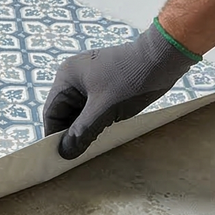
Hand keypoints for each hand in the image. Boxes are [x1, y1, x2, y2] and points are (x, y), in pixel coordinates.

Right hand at [43, 23, 197, 159]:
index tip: (60, 156)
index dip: (54, 134)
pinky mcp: (104, 81)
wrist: (163, 59)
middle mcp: (73, 75)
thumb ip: (82, 132)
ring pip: (79, 110)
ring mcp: (89, 77)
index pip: (51, 112)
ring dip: (84, 126)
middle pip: (64, 111)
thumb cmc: (131, 80)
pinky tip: (103, 131)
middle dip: (71, 131)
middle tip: (77, 154)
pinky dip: (95, 118)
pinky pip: (92, 105)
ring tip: (91, 145)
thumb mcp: (104, 110)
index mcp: (66, 77)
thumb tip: (65, 153)